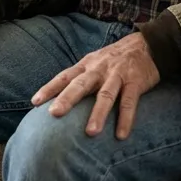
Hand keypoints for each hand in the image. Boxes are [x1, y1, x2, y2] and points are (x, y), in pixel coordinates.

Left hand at [31, 33, 160, 139]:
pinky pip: (129, 102)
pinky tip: (121, 135)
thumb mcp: (94, 62)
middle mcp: (99, 69)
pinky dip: (126, 119)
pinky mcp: (135, 82)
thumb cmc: (114, 58)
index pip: (64, 77)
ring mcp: (117, 76)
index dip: (49, 89)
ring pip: (105, 95)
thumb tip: (58, 96)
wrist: (146, 45)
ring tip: (91, 133)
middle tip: (54, 114)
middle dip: (67, 99)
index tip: (34, 103)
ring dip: (98, 114)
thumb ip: (79, 77)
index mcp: (86, 65)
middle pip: (80, 85)